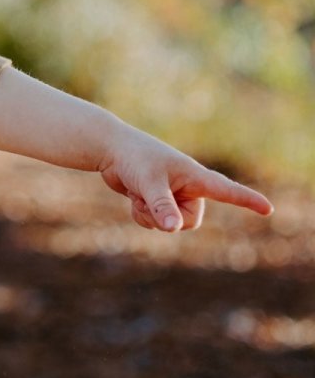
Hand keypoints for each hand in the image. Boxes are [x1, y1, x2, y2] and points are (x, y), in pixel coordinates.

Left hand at [96, 131, 272, 231]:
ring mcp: (172, 195)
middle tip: (150, 195)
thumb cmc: (133, 158)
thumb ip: (161, 206)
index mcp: (195, 177)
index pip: (227, 191)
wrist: (108, 149)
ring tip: (139, 192)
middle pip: (190, 221)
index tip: (267, 209)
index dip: (247, 200)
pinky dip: (142, 215)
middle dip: (168, 217)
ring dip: (151, 216)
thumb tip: (173, 228)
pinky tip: (132, 197)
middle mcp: (188, 187)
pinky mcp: (156, 201)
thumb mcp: (149, 183)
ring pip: (171, 225)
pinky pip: (156, 223)